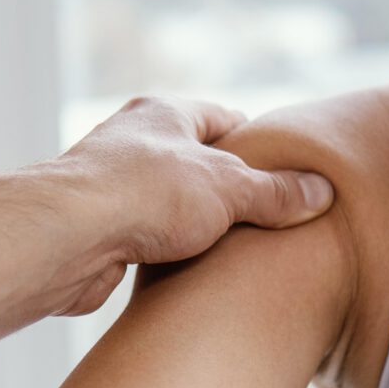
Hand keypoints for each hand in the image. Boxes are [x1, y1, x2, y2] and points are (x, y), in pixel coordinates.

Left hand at [43, 96, 333, 314]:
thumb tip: (321, 193)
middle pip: (200, 165)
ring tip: (238, 253)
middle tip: (270, 222)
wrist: (66, 239)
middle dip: (233, 194)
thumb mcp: (228, 188)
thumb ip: (277, 192)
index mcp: (166, 113)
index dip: (260, 149)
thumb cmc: (143, 195)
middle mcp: (136, 143)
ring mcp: (116, 186)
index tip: (287, 180)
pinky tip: (195, 274)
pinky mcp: (102, 229)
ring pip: (175, 205)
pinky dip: (174, 253)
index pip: (226, 121)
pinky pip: (152, 238)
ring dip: (202, 228)